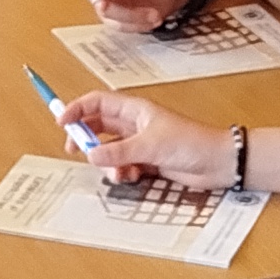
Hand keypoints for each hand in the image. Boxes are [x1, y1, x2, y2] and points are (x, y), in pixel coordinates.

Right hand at [64, 90, 228, 187]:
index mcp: (135, 110)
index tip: (62, 121)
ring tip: (117, 172)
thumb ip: (118, 152)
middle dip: (86, 138)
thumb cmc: (190, 142)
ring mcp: (140, 143)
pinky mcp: (147, 161)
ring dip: (107, 162)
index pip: (98, 102)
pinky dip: (122, 172)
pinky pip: (123, 165)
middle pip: (99, 126)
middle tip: (75, 150)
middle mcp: (135, 124)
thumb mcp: (150, 145)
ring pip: (109, 150)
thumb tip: (91, 155)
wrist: (217, 162)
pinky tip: (133, 176)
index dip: (78, 109)